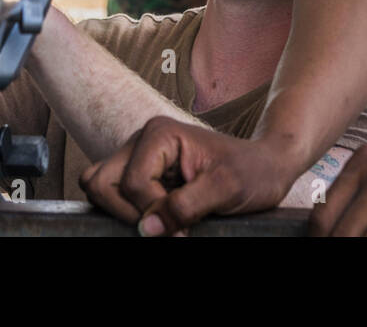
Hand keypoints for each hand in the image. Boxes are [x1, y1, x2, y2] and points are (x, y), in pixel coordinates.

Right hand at [80, 116, 292, 235]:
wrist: (266, 167)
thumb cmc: (252, 171)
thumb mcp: (226, 189)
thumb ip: (185, 206)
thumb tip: (146, 228)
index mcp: (159, 134)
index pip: (131, 183)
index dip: (153, 214)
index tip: (184, 231)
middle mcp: (141, 141)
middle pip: (101, 183)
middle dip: (128, 213)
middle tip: (165, 227)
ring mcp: (138, 158)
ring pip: (100, 188)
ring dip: (125, 213)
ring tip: (162, 222)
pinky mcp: (141, 174)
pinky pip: (114, 197)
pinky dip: (130, 213)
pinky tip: (160, 217)